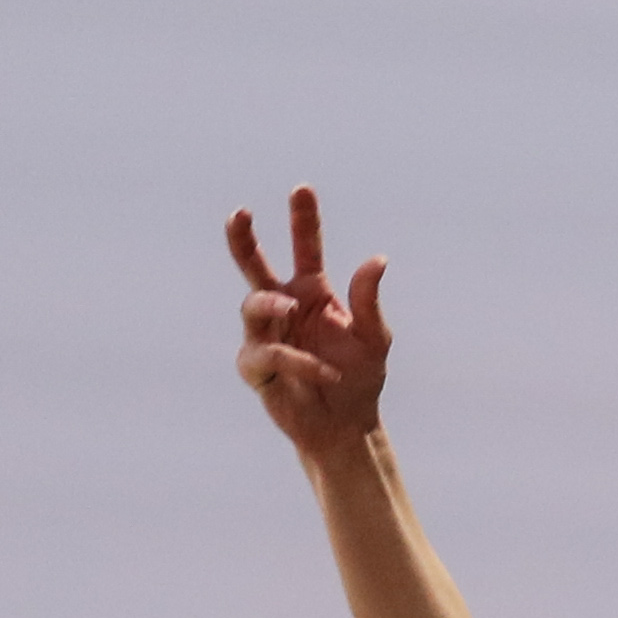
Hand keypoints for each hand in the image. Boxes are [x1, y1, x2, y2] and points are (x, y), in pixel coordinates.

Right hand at [227, 186, 389, 455]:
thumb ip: (369, 301)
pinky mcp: (258, 369)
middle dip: (243, 239)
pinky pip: (267, 355)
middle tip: (240, 214)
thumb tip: (377, 260)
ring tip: (291, 307)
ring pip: (253, 306)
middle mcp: (284, 308)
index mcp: (311, 292)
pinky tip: (324, 370)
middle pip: (254, 266)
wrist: (347, 428)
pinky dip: (295, 360)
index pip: (305, 247)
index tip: (302, 189)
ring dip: (270, 303)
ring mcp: (266, 336)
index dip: (303, 219)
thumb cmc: (360, 379)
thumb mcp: (374, 338)